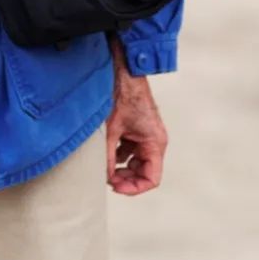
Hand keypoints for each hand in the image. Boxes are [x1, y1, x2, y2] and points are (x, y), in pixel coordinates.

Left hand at [105, 43, 167, 195]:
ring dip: (120, 166)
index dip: (134, 188)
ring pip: (135, 162)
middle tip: (106, 179)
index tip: (115, 187)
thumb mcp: (111, 130)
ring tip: (103, 164)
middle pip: (143, 172)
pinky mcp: (136, 130)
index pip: (151, 178)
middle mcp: (154, 141)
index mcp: (155, 143)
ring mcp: (145, 136)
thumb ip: (108, 155)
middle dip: (125, 178)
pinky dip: (118, 154)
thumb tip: (103, 176)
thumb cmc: (122, 95)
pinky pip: (129, 150)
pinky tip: (105, 150)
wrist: (123, 72)